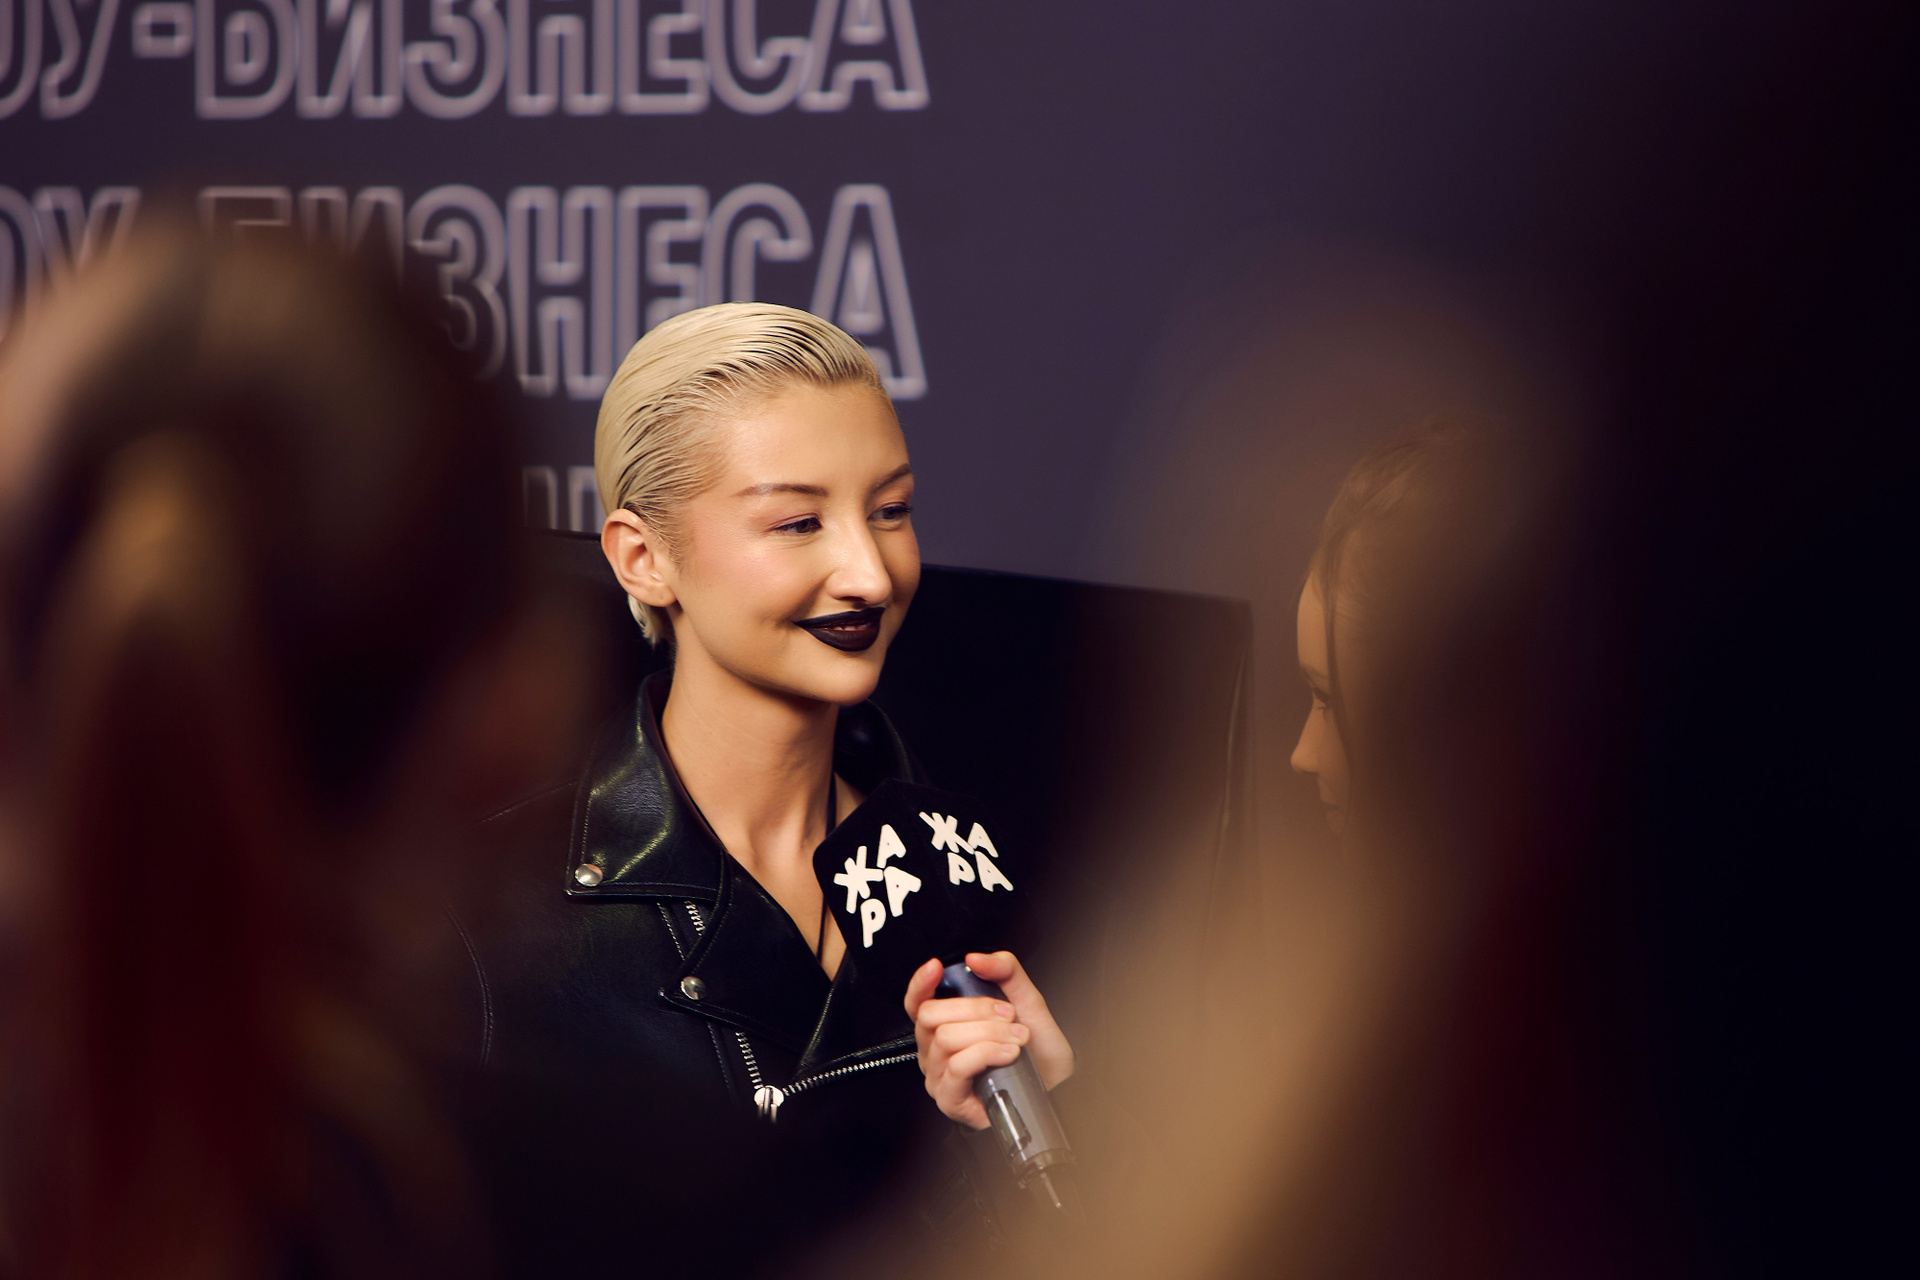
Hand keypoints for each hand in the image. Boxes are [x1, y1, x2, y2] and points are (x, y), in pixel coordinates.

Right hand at [903, 951, 1074, 1128]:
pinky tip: (1008, 1054)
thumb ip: (1004, 971)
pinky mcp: (950, 1099)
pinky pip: (958, 1066)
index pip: (917, 1003)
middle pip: (930, 1016)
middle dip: (974, 1008)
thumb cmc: (1036, 1050)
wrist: (1056, 1086)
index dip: (920, 983)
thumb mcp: (1025, 1000)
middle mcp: (934, 1051)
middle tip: (1008, 1014)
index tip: (936, 967)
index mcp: (945, 1026)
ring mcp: (939, 1077)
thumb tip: (975, 958)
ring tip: (1017, 1038)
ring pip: (947, 1039)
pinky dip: (986, 1053)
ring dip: (989, 1033)